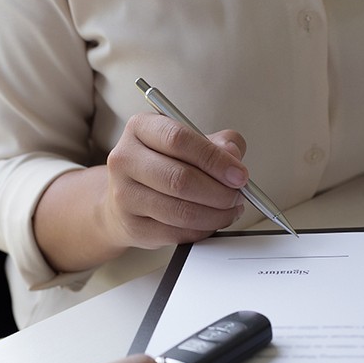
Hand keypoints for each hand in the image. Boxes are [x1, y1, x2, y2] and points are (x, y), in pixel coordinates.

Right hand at [103, 112, 248, 249]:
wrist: (125, 200)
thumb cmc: (163, 166)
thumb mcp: (189, 144)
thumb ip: (217, 144)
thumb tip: (233, 155)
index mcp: (140, 128)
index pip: (178, 140)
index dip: (214, 159)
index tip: (239, 174)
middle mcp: (125, 159)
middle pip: (179, 179)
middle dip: (219, 192)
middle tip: (237, 196)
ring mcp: (124, 195)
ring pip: (180, 211)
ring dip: (215, 215)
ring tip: (229, 210)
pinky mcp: (133, 227)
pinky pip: (176, 233)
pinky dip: (202, 231)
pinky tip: (210, 222)